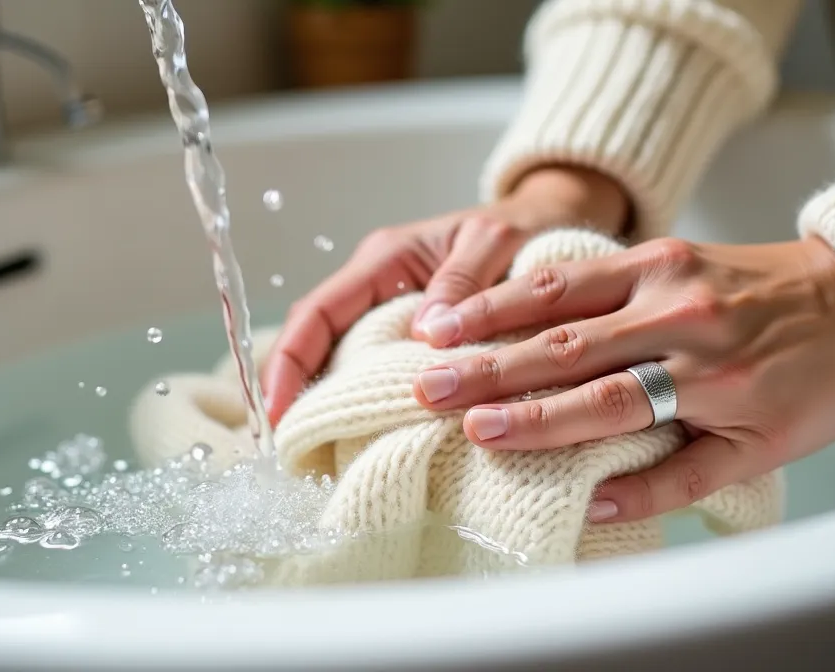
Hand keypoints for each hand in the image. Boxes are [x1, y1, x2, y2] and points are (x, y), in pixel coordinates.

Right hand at [261, 166, 630, 426]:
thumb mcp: (497, 241)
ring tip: (315, 452)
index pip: (317, 312)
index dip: (290, 360)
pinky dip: (368, 399)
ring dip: (326, 400)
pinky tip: (365, 436)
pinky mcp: (418, 336)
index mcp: (386, 258)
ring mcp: (396, 312)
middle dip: (294, 390)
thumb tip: (426, 332)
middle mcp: (380, 285)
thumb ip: (463, 280)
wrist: (554, 219)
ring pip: (343, 359)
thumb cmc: (527, 224)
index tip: (280, 411)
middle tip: (288, 446)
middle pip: (317, 340)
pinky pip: (380, 369)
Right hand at [412, 235, 834, 522]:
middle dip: (491, 369)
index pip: (608, 403)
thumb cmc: (817, 381)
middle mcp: (684, 319)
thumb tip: (598, 501)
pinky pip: (581, 265)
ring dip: (492, 314)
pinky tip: (483, 295)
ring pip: (564, 294)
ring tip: (434, 332)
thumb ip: (677, 480)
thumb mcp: (763, 450)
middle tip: (429, 386)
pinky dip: (525, 282)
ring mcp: (670, 274)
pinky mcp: (663, 248)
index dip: (538, 421)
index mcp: (715, 378)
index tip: (479, 432)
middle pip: (570, 346)